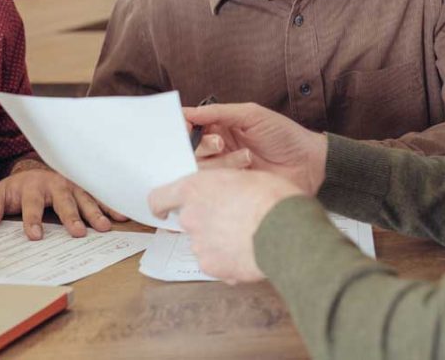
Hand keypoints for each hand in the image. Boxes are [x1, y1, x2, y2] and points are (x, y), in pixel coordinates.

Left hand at [0, 165, 126, 238]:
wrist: (34, 170)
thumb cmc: (16, 188)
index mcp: (31, 187)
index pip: (31, 205)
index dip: (32, 220)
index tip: (34, 235)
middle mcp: (54, 184)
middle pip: (63, 201)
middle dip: (71, 216)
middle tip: (78, 232)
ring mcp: (71, 186)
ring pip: (84, 199)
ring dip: (95, 212)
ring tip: (104, 227)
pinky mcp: (83, 189)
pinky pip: (97, 197)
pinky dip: (109, 206)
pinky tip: (120, 216)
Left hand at [148, 169, 302, 282]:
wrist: (287, 232)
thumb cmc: (271, 198)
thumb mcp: (245, 176)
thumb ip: (222, 186)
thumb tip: (223, 193)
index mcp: (194, 189)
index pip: (158, 198)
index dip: (161, 205)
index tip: (163, 210)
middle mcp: (190, 217)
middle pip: (188, 221)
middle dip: (205, 222)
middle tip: (231, 219)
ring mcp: (199, 245)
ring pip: (204, 244)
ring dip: (218, 242)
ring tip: (247, 237)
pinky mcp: (213, 268)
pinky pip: (217, 264)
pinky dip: (229, 261)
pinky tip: (250, 253)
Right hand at [184, 103, 327, 194]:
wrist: (309, 164)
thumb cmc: (284, 135)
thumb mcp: (252, 115)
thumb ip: (219, 112)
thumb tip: (189, 111)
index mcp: (220, 126)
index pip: (191, 126)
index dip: (183, 127)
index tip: (185, 127)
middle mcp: (218, 148)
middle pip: (191, 150)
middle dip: (203, 146)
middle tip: (220, 144)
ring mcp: (224, 169)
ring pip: (202, 168)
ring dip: (223, 161)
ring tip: (248, 157)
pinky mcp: (232, 188)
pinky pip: (215, 185)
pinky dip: (229, 175)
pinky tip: (248, 169)